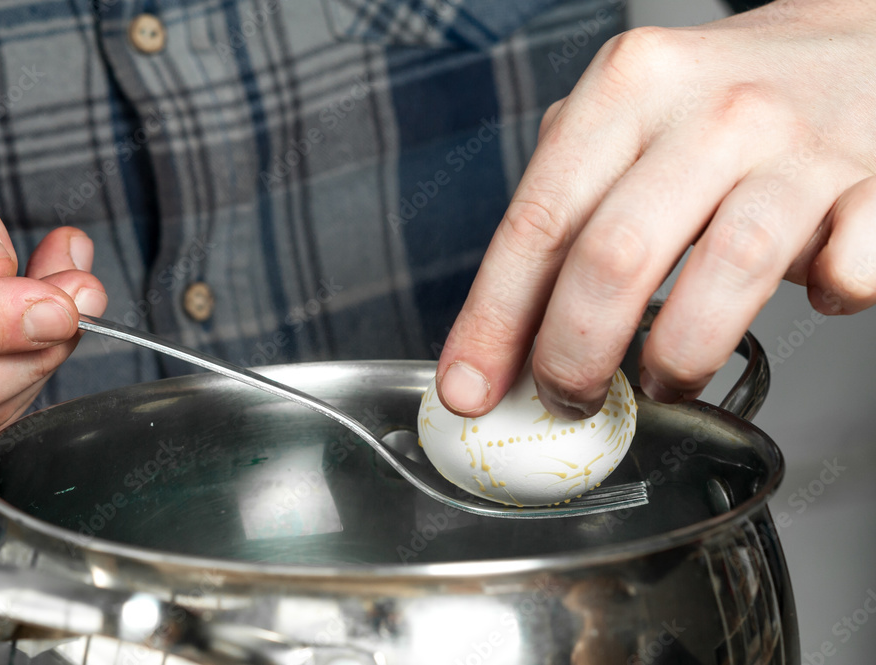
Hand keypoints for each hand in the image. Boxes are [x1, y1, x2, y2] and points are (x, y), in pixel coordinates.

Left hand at [437, 0, 875, 417]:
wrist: (858, 46)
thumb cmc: (723, 101)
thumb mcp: (626, 118)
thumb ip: (566, 204)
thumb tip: (502, 330)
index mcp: (629, 88)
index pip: (539, 221)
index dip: (494, 320)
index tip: (470, 388)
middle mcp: (713, 109)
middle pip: (614, 257)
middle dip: (574, 355)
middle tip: (567, 397)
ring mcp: (802, 144)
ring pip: (724, 276)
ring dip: (679, 356)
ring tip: (664, 378)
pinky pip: (850, 269)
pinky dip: (825, 302)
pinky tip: (808, 300)